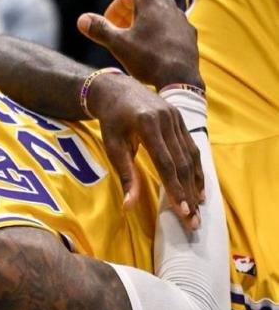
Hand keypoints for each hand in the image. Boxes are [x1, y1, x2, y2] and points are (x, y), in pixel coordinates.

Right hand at [77, 0, 203, 90]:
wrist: (178, 77)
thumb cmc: (147, 59)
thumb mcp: (117, 45)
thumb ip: (99, 29)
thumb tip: (81, 20)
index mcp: (149, 1)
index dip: (113, 9)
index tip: (108, 23)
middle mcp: (167, 3)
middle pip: (143, 3)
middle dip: (128, 16)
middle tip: (118, 31)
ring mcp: (180, 18)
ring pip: (157, 16)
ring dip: (144, 25)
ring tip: (134, 42)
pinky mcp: (189, 32)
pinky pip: (170, 28)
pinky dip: (158, 34)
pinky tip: (152, 51)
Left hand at [87, 72, 203, 229]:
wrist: (118, 89)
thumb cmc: (111, 120)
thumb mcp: (112, 146)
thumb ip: (125, 175)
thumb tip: (128, 206)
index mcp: (148, 125)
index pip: (166, 164)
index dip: (176, 189)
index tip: (184, 212)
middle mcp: (168, 120)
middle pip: (182, 163)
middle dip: (188, 193)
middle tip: (194, 220)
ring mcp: (177, 118)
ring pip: (191, 156)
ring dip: (196, 183)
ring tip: (199, 207)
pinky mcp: (181, 119)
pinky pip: (192, 147)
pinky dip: (196, 168)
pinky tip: (198, 185)